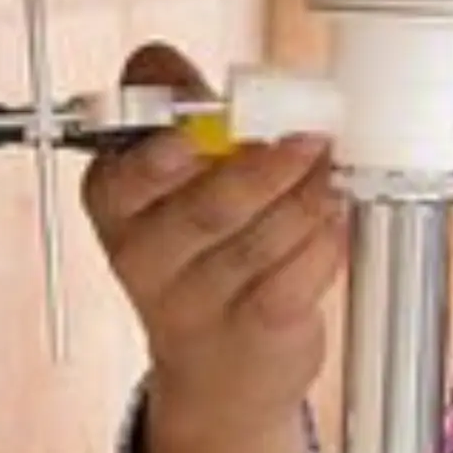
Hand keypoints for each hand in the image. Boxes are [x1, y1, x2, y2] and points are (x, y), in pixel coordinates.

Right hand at [79, 44, 345, 452]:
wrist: (219, 373)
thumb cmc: (203, 252)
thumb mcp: (177, 182)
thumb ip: (200, 120)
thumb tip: (253, 79)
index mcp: (116, 202)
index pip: (121, 175)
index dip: (157, 154)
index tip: (191, 134)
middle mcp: (144, 257)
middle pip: (206, 207)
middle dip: (265, 167)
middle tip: (310, 137)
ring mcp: (196, 303)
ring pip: (261, 240)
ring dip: (309, 198)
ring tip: (334, 172)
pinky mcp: (252, 332)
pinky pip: (296, 279)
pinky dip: (326, 242)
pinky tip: (336, 221)